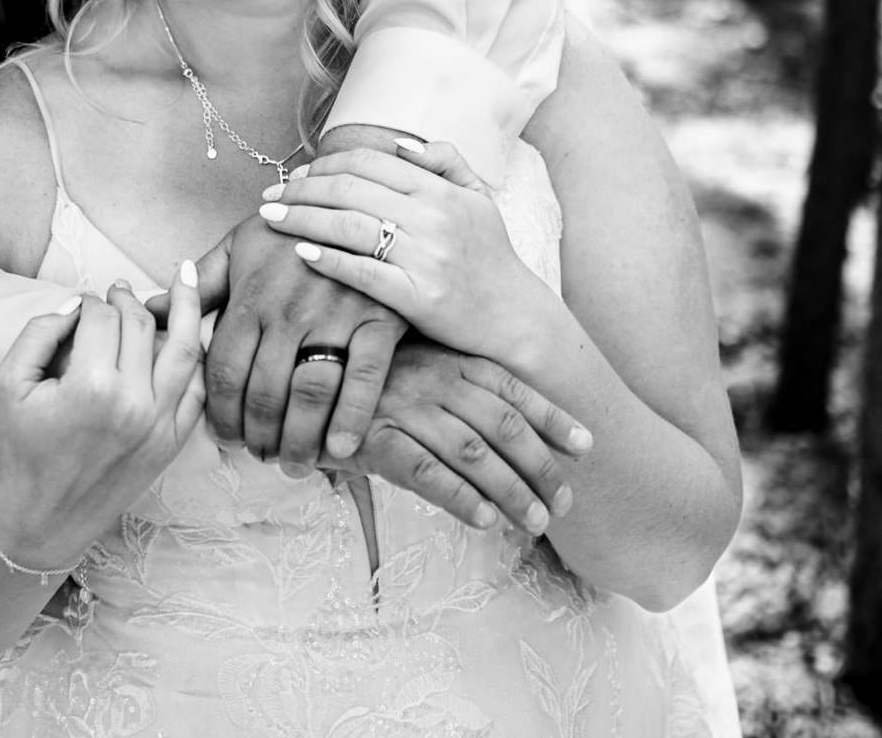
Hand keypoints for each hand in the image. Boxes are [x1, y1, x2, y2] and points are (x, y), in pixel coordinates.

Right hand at [0, 263, 205, 570]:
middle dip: (128, 299)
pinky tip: (191, 333)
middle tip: (118, 290)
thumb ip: (39, 331)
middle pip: (141, 325)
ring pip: (185, 349)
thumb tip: (78, 301)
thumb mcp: (9, 383)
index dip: (90, 301)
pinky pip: (197, 388)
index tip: (83, 303)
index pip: (101, 317)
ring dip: (184, 308)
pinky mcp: (174, 441)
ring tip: (184, 277)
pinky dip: (196, 357)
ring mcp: (161, 423)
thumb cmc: (23, 448)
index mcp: (91, 386)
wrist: (46, 515)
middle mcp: (134, 403)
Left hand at [197, 212, 406, 470]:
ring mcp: (335, 316)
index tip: (223, 438)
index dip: (220, 414)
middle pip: (264, 392)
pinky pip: (363, 380)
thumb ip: (200, 285)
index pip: (224, 371)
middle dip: (257, 435)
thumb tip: (149, 309)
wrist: (363, 204)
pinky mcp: (379, 320)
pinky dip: (350, 420)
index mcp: (250, 297)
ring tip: (292, 462)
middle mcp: (288, 310)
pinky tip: (339, 449)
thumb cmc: (295, 229)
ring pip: (308, 393)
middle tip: (259, 456)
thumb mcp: (242, 247)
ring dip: (298, 439)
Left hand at [259, 139, 552, 360]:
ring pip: (349, 226)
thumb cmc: (491, 256)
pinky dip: (328, 259)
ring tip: (271, 218)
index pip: (369, 162)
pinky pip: (362, 273)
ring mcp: (424, 258)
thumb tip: (400, 144)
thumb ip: (445, 162)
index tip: (298, 173)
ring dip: (302, 218)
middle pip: (350, 190)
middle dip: (302, 188)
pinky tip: (301, 252)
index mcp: (441, 190)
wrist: (514, 317)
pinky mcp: (417, 298)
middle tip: (271, 195)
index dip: (326, 163)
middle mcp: (432, 218)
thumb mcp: (479, 199)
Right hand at [325, 340, 591, 534]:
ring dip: (511, 491)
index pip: (514, 389)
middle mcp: (433, 379)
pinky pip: (426, 471)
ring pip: (473, 453)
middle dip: (540, 467)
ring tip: (534, 522)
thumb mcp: (416, 369)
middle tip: (562, 504)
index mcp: (450, 359)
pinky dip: (460, 497)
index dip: (553, 418)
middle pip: (503, 426)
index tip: (586, 447)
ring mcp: (405, 407)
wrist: (295, 380)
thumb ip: (459, 387)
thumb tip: (517, 426)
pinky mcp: (374, 438)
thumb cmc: (365, 380)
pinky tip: (485, 520)